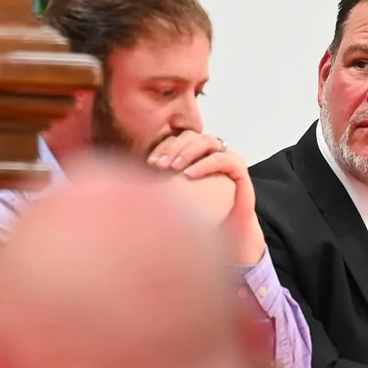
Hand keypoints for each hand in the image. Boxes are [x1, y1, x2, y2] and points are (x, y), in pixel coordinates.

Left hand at [148, 132, 265, 263]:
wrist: (228, 231)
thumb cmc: (202, 213)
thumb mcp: (176, 196)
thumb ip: (160, 184)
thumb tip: (129, 183)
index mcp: (195, 153)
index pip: (177, 139)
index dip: (162, 147)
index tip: (149, 163)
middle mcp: (210, 151)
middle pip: (190, 136)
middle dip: (172, 147)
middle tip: (159, 164)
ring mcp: (226, 157)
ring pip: (206, 141)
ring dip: (188, 151)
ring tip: (174, 167)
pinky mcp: (238, 168)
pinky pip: (222, 158)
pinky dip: (205, 164)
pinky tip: (190, 174)